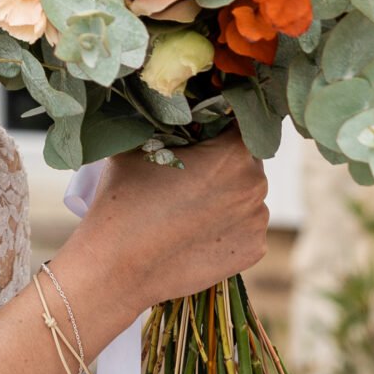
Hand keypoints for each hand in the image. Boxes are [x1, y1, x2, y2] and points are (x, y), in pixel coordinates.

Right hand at [65, 132, 269, 322]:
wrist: (116, 268)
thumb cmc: (123, 200)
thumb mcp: (139, 145)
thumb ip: (166, 123)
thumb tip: (174, 105)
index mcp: (234, 152)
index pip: (239, 122)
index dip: (218, 122)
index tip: (199, 131)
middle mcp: (256, 184)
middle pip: (245, 159)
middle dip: (222, 160)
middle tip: (189, 172)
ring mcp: (257, 221)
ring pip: (246, 194)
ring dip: (227, 194)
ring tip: (188, 207)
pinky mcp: (252, 251)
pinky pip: (245, 226)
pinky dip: (228, 225)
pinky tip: (196, 230)